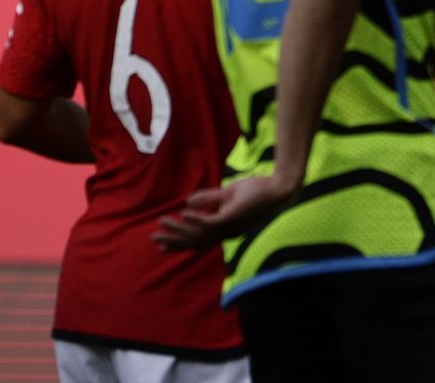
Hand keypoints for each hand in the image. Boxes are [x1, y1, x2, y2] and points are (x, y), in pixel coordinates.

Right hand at [154, 173, 299, 250]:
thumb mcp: (228, 194)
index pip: (199, 241)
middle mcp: (227, 232)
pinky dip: (196, 220)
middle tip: (154, 240)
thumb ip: (208, 200)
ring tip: (162, 223)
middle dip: (174, 241)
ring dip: (180, 229)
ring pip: (199, 233)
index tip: (162, 249)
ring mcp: (231, 226)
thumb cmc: (257, 189)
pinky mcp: (234, 217)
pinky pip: (211, 223)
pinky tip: (183, 214)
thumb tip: (186, 203)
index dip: (181, 244)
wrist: (279, 186)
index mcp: (226, 229)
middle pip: (195, 242)